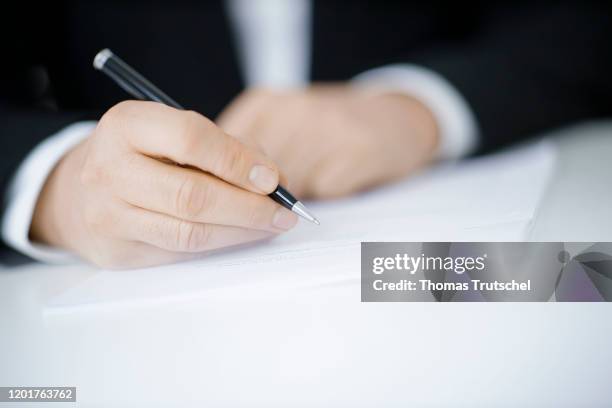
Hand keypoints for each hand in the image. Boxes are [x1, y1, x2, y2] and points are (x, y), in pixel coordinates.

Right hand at [30, 101, 297, 267]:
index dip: (238, 161)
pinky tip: (242, 234)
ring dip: (242, 231)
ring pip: (190, 231)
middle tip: (284, 211)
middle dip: (249, 206)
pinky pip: (181, 251)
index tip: (272, 178)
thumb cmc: (141, 155)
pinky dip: (221, 243)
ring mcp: (109, 215)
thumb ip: (223, 146)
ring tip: (272, 225)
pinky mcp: (119, 251)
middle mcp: (110, 169)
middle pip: (192, 195)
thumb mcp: (171, 132)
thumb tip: (273, 180)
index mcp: (126, 125)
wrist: (78, 191)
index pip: (190, 139)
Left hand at [217, 84, 438, 198]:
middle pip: (252, 174)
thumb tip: (216, 189)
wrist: (397, 118)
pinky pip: (322, 192)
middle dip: (259, 197)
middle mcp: (290, 110)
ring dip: (294, 198)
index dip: (225, 183)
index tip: (232, 199)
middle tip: (275, 203)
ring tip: (313, 184)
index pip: (222, 153)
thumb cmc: (329, 129)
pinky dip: (325, 196)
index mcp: (264, 103)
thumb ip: (246, 150)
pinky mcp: (353, 150)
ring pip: (286, 186)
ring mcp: (324, 128)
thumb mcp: (280, 124)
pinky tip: (338, 178)